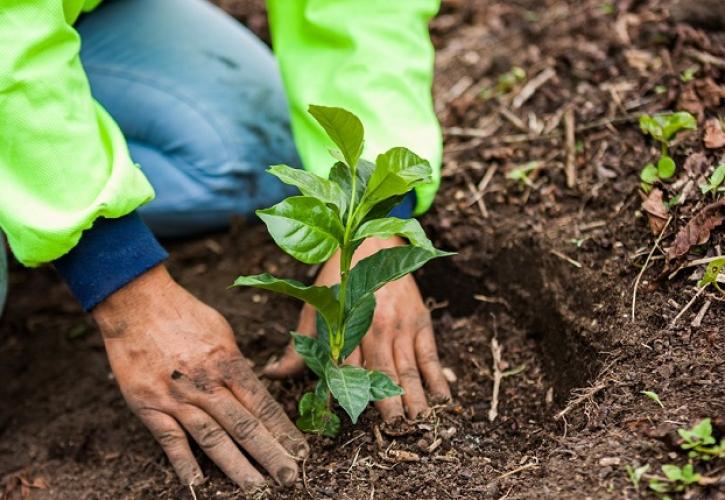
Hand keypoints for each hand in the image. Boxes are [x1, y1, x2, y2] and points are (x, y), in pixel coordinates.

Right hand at [93, 265, 306, 489]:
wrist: (136, 304)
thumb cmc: (184, 313)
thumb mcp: (222, 332)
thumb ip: (236, 363)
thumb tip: (252, 386)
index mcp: (228, 363)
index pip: (263, 404)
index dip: (284, 431)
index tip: (301, 451)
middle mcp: (207, 384)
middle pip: (244, 426)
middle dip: (270, 454)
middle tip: (289, 477)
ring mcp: (178, 397)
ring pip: (212, 438)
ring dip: (236, 466)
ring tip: (256, 488)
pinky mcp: (149, 405)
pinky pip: (170, 440)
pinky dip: (184, 463)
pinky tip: (198, 483)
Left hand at [264, 237, 450, 420]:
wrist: (371, 241)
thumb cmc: (338, 280)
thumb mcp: (314, 308)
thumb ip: (298, 345)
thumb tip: (272, 374)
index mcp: (346, 327)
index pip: (346, 369)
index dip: (348, 396)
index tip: (350, 420)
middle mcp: (375, 328)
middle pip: (382, 373)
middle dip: (389, 404)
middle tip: (395, 431)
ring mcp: (401, 326)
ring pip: (408, 368)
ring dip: (415, 397)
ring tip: (419, 422)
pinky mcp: (420, 321)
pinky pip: (430, 355)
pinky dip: (437, 377)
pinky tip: (443, 399)